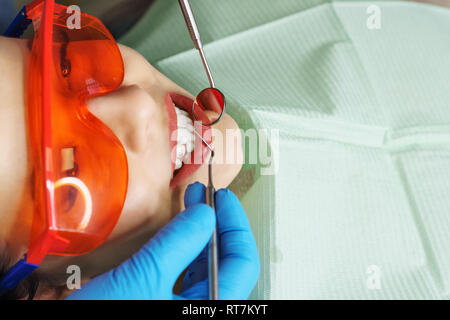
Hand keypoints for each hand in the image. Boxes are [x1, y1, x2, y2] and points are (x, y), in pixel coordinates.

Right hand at [66, 182, 258, 299]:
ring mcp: (184, 310)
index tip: (221, 197)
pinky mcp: (164, 306)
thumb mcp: (144, 277)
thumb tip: (206, 213)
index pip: (242, 262)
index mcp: (211, 309)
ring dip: (199, 235)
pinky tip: (176, 233)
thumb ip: (178, 243)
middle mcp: (204, 310)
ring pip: (204, 268)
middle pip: (226, 263)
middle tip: (206, 196)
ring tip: (192, 207)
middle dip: (216, 225)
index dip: (235, 224)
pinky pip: (184, 275)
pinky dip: (183, 250)